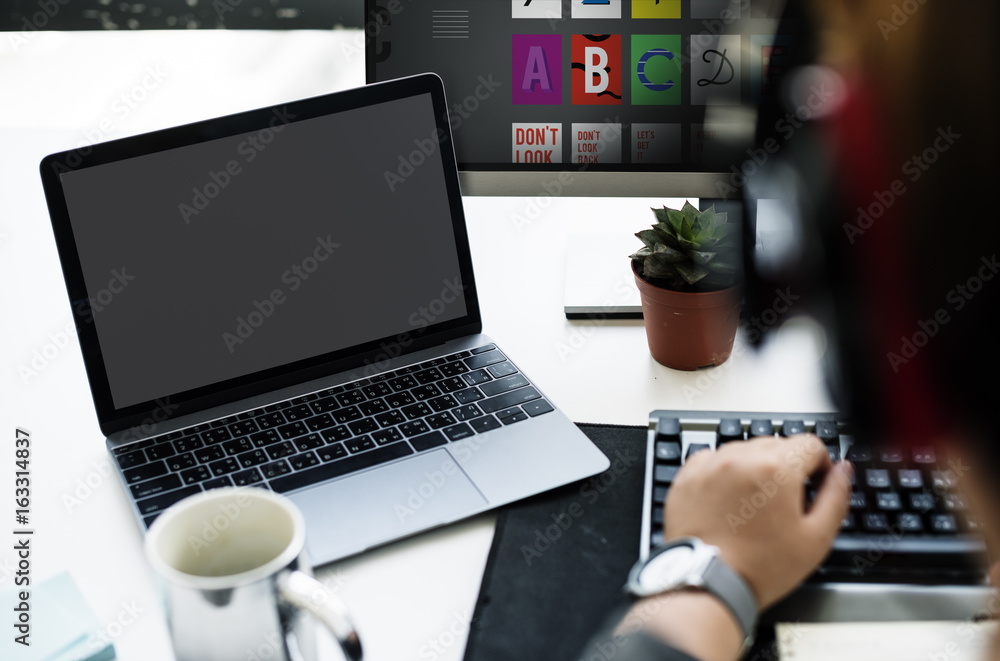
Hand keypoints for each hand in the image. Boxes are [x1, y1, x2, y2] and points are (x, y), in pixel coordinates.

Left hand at [665, 434, 851, 609]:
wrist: (708, 581)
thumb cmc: (760, 566)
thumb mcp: (815, 538)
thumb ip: (836, 497)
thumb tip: (843, 471)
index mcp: (776, 468)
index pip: (810, 444)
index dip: (820, 465)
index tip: (815, 484)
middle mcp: (740, 457)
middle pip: (776, 445)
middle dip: (787, 468)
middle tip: (785, 503)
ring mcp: (711, 464)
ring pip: (744, 450)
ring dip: (755, 468)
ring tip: (754, 506)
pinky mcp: (687, 475)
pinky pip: (713, 460)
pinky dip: (725, 473)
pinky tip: (729, 502)